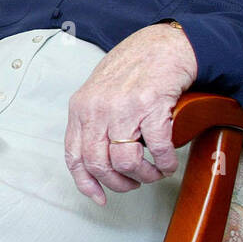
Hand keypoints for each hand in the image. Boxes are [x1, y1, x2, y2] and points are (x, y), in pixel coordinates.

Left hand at [64, 24, 197, 204]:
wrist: (163, 44)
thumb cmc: (134, 68)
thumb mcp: (99, 93)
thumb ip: (93, 121)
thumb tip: (95, 161)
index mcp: (80, 109)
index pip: (74, 156)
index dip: (86, 183)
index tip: (99, 197)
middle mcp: (97, 109)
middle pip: (98, 164)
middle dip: (118, 183)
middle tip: (133, 184)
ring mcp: (123, 108)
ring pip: (126, 162)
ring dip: (144, 176)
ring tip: (154, 173)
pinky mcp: (151, 106)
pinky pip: (156, 149)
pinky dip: (164, 163)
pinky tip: (168, 162)